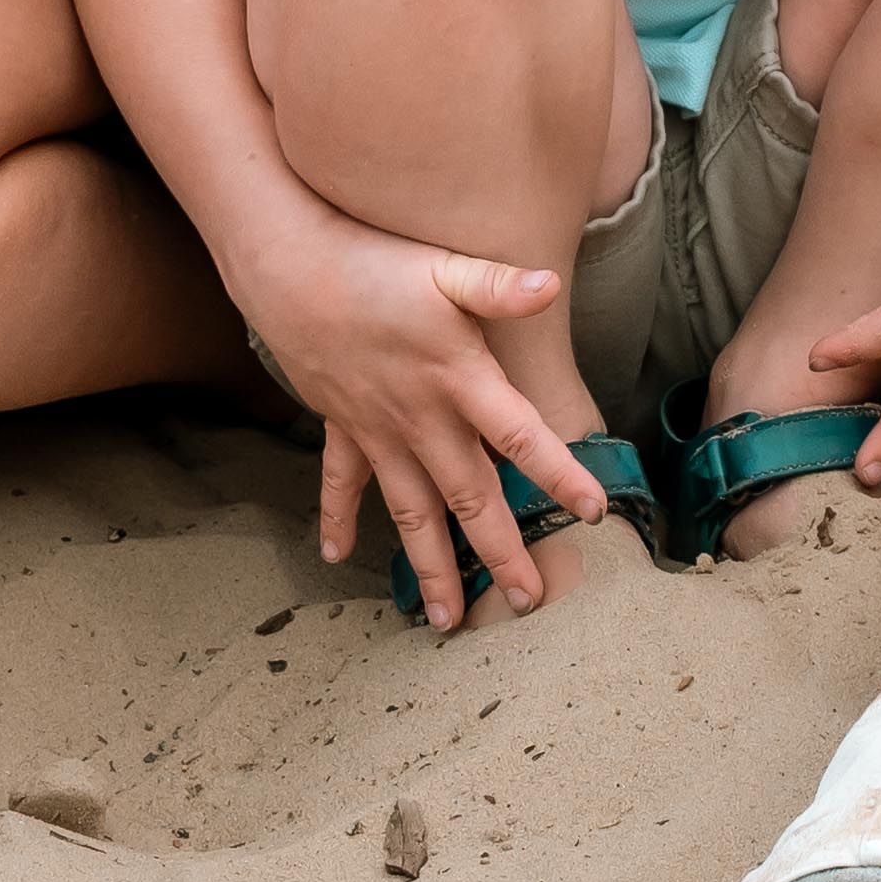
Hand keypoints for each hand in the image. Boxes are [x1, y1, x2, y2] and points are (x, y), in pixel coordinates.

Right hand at [231, 205, 590, 628]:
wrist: (286, 267)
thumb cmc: (372, 261)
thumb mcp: (441, 267)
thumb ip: (497, 285)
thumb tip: (549, 286)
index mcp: (458, 380)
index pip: (521, 437)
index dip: (560, 473)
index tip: (594, 512)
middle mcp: (420, 419)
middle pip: (469, 497)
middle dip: (500, 552)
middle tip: (527, 603)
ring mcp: (376, 430)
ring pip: (409, 512)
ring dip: (429, 565)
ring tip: (447, 621)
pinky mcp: (339, 424)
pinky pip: (340, 484)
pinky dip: (337, 519)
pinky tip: (337, 557)